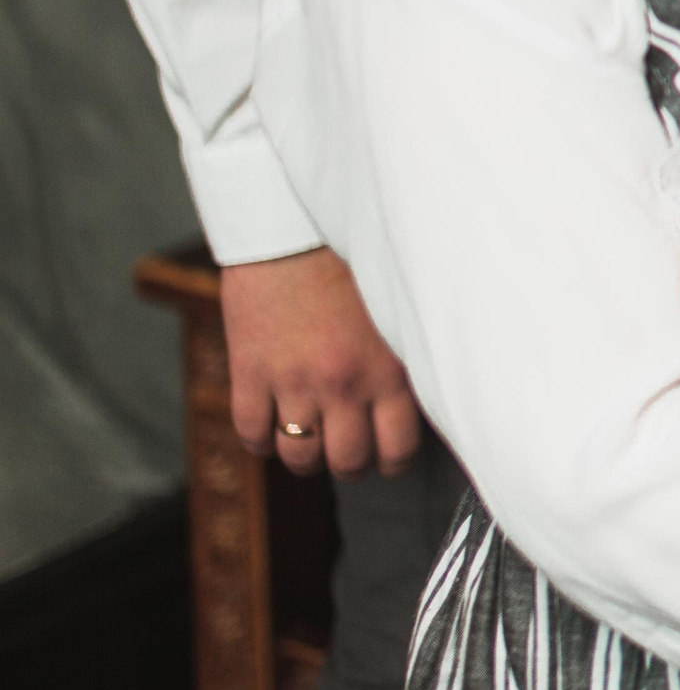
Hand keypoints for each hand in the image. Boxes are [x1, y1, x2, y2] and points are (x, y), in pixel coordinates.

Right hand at [221, 247, 419, 478]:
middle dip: (351, 464)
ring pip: (299, 456)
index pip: (398, 448)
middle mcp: (343, 384)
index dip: (393, 461)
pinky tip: (272, 429)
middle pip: (347, 461)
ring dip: (306, 458)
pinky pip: (252, 434)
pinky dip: (262, 442)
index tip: (388, 455)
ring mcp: (293, 382)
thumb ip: (405, 357)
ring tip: (311, 443)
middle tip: (349, 452)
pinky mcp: (249, 372)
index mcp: (389, 368)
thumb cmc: (356, 260)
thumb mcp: (397, 310)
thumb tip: (420, 400)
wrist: (295, 224)